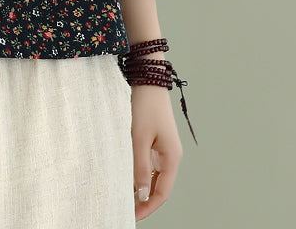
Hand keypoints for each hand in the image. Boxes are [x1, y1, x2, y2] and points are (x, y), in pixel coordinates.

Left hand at [130, 84, 183, 220]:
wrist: (148, 81)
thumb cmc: (145, 107)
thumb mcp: (139, 138)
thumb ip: (140, 166)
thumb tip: (141, 194)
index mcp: (172, 158)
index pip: (162, 192)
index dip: (148, 206)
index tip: (133, 216)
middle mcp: (171, 156)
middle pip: (159, 187)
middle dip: (144, 200)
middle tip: (126, 209)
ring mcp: (164, 149)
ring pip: (154, 176)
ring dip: (141, 187)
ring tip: (124, 195)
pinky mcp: (156, 141)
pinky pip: (150, 164)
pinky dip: (140, 172)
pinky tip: (127, 175)